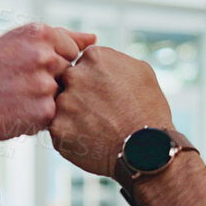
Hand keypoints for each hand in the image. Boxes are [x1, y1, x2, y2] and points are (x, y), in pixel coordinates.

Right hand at [0, 23, 95, 145]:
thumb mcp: (15, 42)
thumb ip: (59, 38)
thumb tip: (94, 39)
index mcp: (38, 32)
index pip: (69, 50)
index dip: (47, 64)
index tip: (20, 68)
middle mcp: (43, 54)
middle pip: (67, 73)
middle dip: (47, 83)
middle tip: (14, 86)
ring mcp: (44, 84)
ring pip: (61, 96)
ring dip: (42, 102)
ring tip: (12, 100)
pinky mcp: (42, 112)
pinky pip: (52, 116)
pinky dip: (35, 119)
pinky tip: (12, 114)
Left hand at [48, 46, 172, 176]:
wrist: (148, 149)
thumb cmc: (149, 111)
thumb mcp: (141, 71)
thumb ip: (115, 60)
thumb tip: (101, 58)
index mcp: (94, 56)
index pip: (81, 63)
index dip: (93, 80)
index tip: (105, 94)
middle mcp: (74, 75)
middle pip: (67, 82)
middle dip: (79, 96)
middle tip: (100, 112)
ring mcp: (64, 102)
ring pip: (61, 106)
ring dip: (73, 116)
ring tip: (97, 128)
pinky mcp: (57, 128)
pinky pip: (58, 129)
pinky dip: (71, 135)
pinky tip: (90, 140)